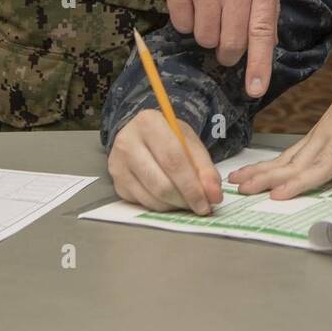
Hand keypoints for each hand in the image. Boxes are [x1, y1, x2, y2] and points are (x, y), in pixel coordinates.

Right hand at [108, 110, 223, 215]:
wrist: (141, 136)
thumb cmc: (168, 137)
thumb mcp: (189, 141)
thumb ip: (204, 167)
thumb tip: (214, 195)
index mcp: (148, 123)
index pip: (174, 159)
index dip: (193, 185)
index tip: (210, 201)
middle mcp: (127, 143)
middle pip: (161, 183)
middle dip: (186, 199)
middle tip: (201, 206)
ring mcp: (118, 165)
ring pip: (152, 197)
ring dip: (175, 205)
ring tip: (188, 201)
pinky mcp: (116, 184)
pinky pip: (144, 204)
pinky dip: (162, 207)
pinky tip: (172, 200)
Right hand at [129, 0, 278, 95]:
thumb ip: (266, 3)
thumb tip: (268, 43)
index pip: (262, 32)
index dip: (259, 65)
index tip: (254, 91)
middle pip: (229, 44)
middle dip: (227, 52)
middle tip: (224, 44)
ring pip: (203, 38)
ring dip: (205, 32)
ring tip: (208, 6)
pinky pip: (180, 25)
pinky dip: (185, 19)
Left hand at [226, 38, 331, 202]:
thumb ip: (326, 147)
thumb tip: (309, 166)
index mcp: (319, 136)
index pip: (285, 157)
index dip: (261, 169)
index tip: (239, 178)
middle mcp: (328, 138)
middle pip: (294, 163)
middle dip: (266, 177)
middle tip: (241, 188)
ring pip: (320, 164)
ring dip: (298, 181)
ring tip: (279, 195)